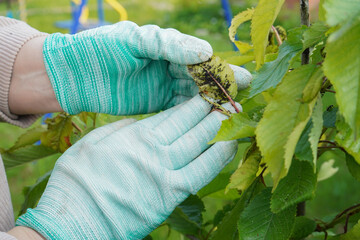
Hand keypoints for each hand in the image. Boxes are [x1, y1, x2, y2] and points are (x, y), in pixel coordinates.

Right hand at [16, 95, 238, 238]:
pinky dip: (217, 158)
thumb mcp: (93, 142)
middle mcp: (155, 152)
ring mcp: (165, 174)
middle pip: (190, 126)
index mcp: (135, 136)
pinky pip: (201, 173)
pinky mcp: (171, 197)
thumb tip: (142, 122)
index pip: (173, 115)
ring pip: (200, 145)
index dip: (192, 103)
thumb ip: (121, 129)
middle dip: (210, 110)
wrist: (75, 221)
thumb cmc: (77, 182)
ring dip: (219, 129)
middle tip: (227, 99)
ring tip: (233, 116)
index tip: (206, 94)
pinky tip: (229, 146)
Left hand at [43, 21, 250, 114]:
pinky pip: (180, 109)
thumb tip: (205, 52)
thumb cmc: (101, 50)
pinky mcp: (156, 103)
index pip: (200, 57)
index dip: (220, 68)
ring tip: (232, 113)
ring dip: (212, 103)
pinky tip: (209, 121)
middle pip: (202, 77)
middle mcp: (170, 65)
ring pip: (195, 94)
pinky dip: (195, 114)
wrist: (74, 75)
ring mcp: (164, 85)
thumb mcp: (134, 41)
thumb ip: (168, 45)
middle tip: (243, 98)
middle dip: (223, 87)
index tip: (241, 78)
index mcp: (167, 45)